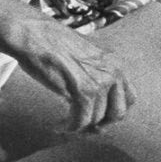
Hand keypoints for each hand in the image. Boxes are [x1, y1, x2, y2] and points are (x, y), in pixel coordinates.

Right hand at [8, 15, 135, 131]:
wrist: (32, 34)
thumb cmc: (50, 43)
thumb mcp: (82, 55)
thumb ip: (93, 72)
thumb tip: (91, 97)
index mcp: (115, 63)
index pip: (129, 98)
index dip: (113, 112)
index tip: (97, 117)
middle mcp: (112, 72)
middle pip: (118, 113)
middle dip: (101, 124)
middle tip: (83, 127)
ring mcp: (99, 81)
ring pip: (97, 119)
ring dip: (80, 127)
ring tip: (64, 125)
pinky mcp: (82, 90)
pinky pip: (81, 119)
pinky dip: (70, 127)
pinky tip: (59, 125)